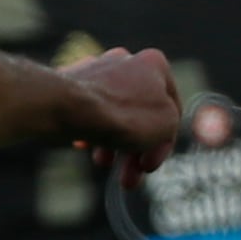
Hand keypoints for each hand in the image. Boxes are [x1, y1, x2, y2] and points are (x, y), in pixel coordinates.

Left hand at [57, 47, 179, 177]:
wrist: (70, 108)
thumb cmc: (124, 115)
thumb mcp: (167, 124)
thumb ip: (171, 123)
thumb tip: (158, 126)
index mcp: (154, 64)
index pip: (170, 109)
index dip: (163, 143)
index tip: (149, 165)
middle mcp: (126, 60)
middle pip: (139, 113)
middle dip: (135, 151)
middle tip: (128, 179)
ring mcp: (98, 69)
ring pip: (114, 113)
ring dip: (113, 144)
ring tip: (103, 164)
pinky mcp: (72, 80)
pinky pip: (90, 109)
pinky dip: (92, 128)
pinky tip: (85, 145)